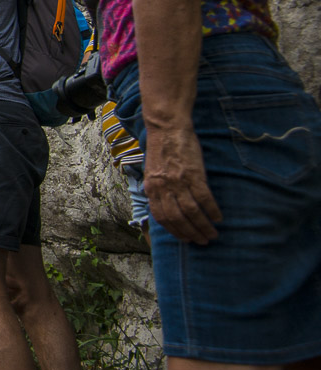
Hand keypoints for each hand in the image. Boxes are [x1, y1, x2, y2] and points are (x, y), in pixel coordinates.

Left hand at [144, 126, 222, 244]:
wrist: (167, 127)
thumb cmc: (162, 148)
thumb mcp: (153, 171)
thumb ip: (157, 188)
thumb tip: (165, 204)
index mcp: (151, 188)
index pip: (161, 217)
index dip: (174, 230)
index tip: (185, 239)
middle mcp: (163, 188)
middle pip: (177, 218)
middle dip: (191, 233)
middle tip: (203, 241)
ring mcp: (178, 182)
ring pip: (191, 212)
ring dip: (203, 226)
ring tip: (212, 234)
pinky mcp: (193, 175)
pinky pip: (204, 199)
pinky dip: (212, 211)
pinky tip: (218, 218)